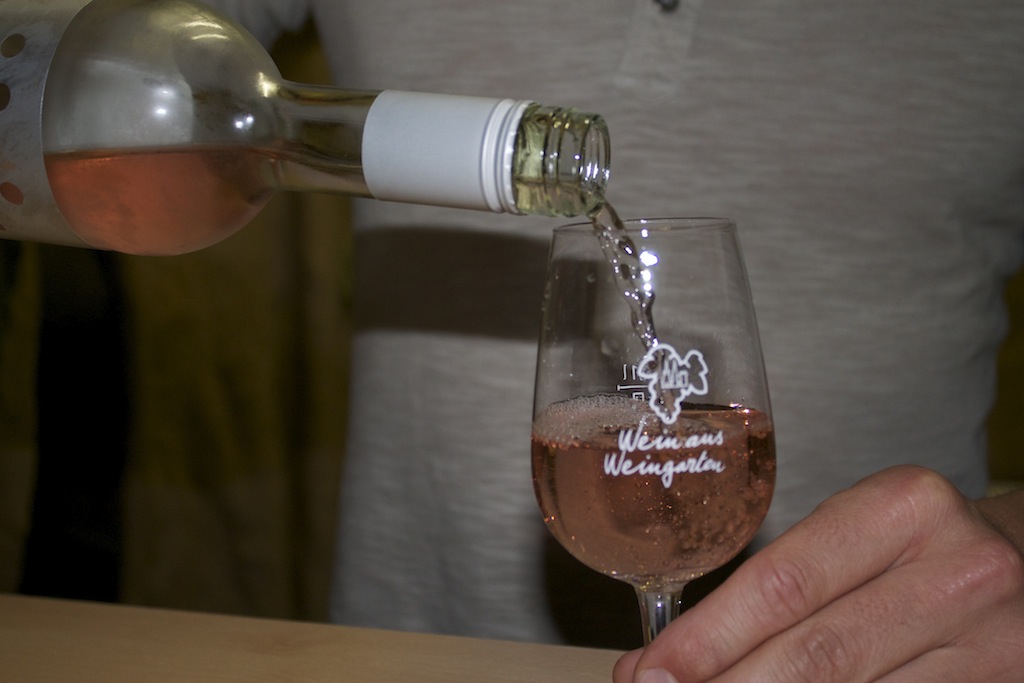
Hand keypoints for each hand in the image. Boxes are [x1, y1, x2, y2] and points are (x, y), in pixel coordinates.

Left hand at [613, 465, 1023, 681]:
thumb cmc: (915, 542)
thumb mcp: (855, 530)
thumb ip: (779, 584)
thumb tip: (674, 654)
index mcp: (901, 507)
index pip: (783, 585)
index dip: (709, 639)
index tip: (651, 671)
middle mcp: (955, 571)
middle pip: (815, 655)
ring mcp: (989, 640)